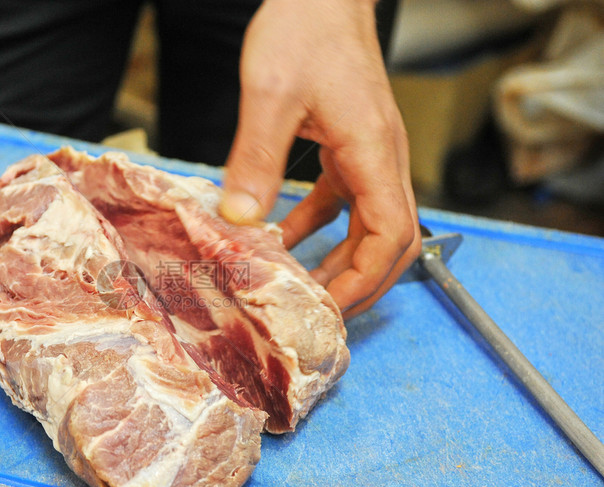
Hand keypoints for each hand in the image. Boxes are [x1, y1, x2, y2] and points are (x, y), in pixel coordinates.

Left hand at [219, 0, 420, 318]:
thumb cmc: (304, 27)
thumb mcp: (271, 94)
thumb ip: (256, 158)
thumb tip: (239, 219)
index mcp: (373, 151)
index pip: (391, 234)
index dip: (366, 279)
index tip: (331, 307)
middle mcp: (380, 157)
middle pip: (388, 240)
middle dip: (358, 282)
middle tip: (318, 314)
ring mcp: (367, 152)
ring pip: (367, 224)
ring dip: (339, 260)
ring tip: (303, 289)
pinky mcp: (347, 144)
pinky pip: (340, 199)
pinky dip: (316, 225)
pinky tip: (283, 237)